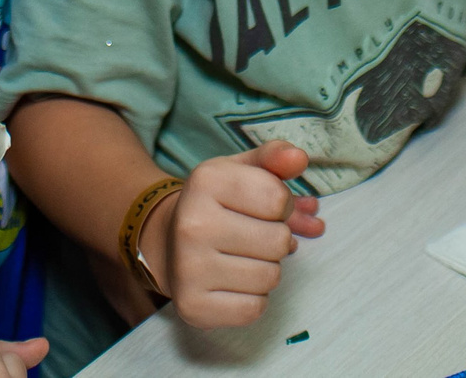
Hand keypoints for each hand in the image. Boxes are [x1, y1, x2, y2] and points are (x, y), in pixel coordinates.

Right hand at [150, 141, 325, 327]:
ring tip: (242, 257)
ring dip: (266, 269)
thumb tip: (299, 159)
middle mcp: (192, 224)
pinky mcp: (193, 306)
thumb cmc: (214, 205)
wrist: (166, 243)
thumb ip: (274, 157)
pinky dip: (254, 298)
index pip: (278, 199)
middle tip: (252, 235)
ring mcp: (189, 269)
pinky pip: (254, 308)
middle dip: (276, 239)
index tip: (261, 207)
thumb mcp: (240, 170)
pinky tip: (233, 282)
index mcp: (205, 181)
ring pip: (270, 277)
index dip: (281, 205)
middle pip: (278, 241)